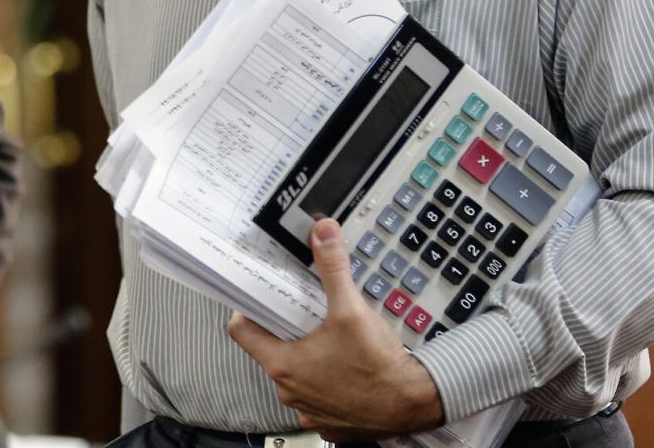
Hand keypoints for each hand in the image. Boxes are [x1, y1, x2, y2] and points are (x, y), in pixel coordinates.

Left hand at [228, 219, 442, 442]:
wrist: (412, 404)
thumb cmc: (377, 365)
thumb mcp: (351, 309)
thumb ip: (332, 269)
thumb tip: (322, 233)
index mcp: (283, 365)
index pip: (241, 331)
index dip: (248, 309)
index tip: (260, 296)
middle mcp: (288, 390)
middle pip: (269, 350)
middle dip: (284, 328)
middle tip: (302, 308)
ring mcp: (307, 408)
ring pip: (294, 372)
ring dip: (305, 353)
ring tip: (327, 334)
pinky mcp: (327, 418)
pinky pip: (316, 393)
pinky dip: (325, 378)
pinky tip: (344, 363)